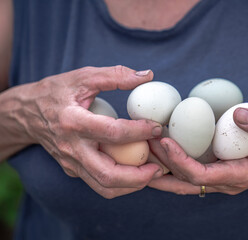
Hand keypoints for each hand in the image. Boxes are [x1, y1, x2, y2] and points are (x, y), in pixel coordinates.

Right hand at [19, 66, 163, 197]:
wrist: (26, 113)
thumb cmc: (57, 92)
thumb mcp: (83, 76)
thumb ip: (115, 75)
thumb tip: (147, 76)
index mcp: (73, 121)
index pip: (112, 133)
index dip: (139, 132)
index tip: (157, 128)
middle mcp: (72, 147)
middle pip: (107, 175)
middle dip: (139, 176)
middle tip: (159, 166)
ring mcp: (71, 162)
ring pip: (104, 187)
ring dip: (132, 185)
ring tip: (151, 172)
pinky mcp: (73, 170)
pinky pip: (99, 183)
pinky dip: (121, 182)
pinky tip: (135, 169)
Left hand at [148, 108, 247, 194]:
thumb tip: (238, 115)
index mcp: (239, 176)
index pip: (201, 175)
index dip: (179, 161)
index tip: (163, 140)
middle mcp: (226, 182)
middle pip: (184, 181)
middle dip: (160, 165)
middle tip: (141, 143)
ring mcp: (220, 178)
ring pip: (183, 181)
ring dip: (161, 167)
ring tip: (140, 149)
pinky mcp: (217, 170)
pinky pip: (189, 172)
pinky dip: (171, 163)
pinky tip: (158, 150)